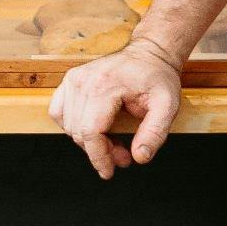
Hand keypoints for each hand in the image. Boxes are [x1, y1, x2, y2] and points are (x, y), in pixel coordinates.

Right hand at [50, 40, 183, 178]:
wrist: (149, 53)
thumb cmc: (157, 77)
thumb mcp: (167, 106)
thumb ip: (155, 133)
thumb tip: (139, 157)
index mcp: (106, 85)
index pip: (90, 131)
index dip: (98, 157)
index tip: (109, 171)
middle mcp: (84, 80)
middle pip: (79, 132)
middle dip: (99, 151)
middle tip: (123, 155)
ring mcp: (74, 79)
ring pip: (68, 126)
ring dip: (88, 141)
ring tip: (113, 141)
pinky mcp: (70, 80)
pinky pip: (59, 112)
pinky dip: (73, 126)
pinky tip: (94, 128)